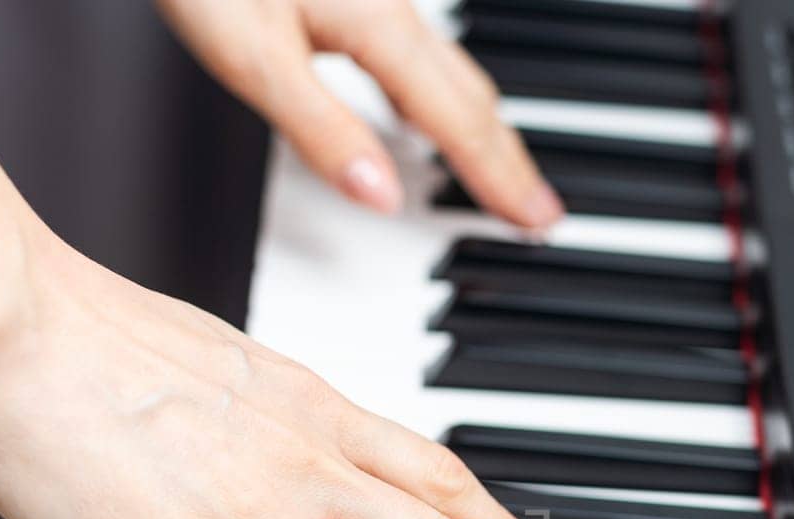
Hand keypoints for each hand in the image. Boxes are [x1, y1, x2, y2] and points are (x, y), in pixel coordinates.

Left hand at [155, 0, 563, 227]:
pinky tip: (426, 110)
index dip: (497, 180)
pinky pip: (423, 55)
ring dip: (484, 128)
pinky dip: (444, 97)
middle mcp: (393, 7)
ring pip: (452, 74)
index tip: (534, 222)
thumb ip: (321, 129)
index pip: (457, 124)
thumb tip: (381, 196)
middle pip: (471, 97)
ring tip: (503, 171)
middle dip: (508, 159)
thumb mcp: (252, 57)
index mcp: (379, 27)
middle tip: (541, 211)